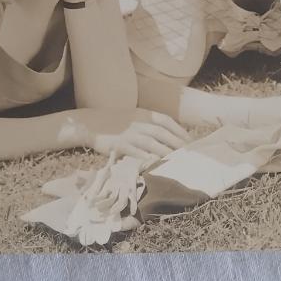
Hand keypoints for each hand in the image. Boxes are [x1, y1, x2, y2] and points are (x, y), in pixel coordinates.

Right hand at [76, 108, 190, 162]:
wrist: (90, 123)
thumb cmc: (113, 122)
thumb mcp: (133, 117)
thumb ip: (148, 124)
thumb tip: (166, 135)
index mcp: (143, 114)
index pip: (167, 121)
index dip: (180, 131)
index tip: (190, 141)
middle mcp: (139, 123)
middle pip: (163, 134)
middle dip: (178, 144)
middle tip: (191, 154)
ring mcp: (130, 134)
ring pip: (153, 144)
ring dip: (167, 153)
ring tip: (179, 162)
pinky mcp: (120, 145)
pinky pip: (137, 153)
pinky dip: (148, 159)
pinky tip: (157, 166)